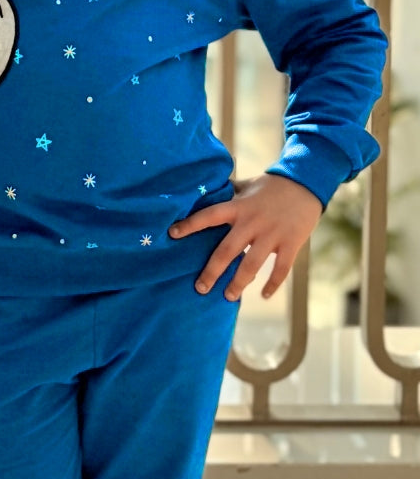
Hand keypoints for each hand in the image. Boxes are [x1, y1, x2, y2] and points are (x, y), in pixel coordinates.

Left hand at [168, 173, 322, 299]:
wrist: (307, 182)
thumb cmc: (272, 185)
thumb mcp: (247, 185)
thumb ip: (228, 193)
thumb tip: (203, 192)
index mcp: (239, 207)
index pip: (209, 215)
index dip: (190, 224)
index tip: (172, 234)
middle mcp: (252, 222)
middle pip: (227, 250)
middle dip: (212, 272)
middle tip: (200, 288)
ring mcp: (272, 234)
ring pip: (251, 264)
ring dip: (238, 283)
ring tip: (228, 296)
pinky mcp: (291, 243)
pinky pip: (280, 269)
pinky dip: (272, 284)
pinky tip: (264, 295)